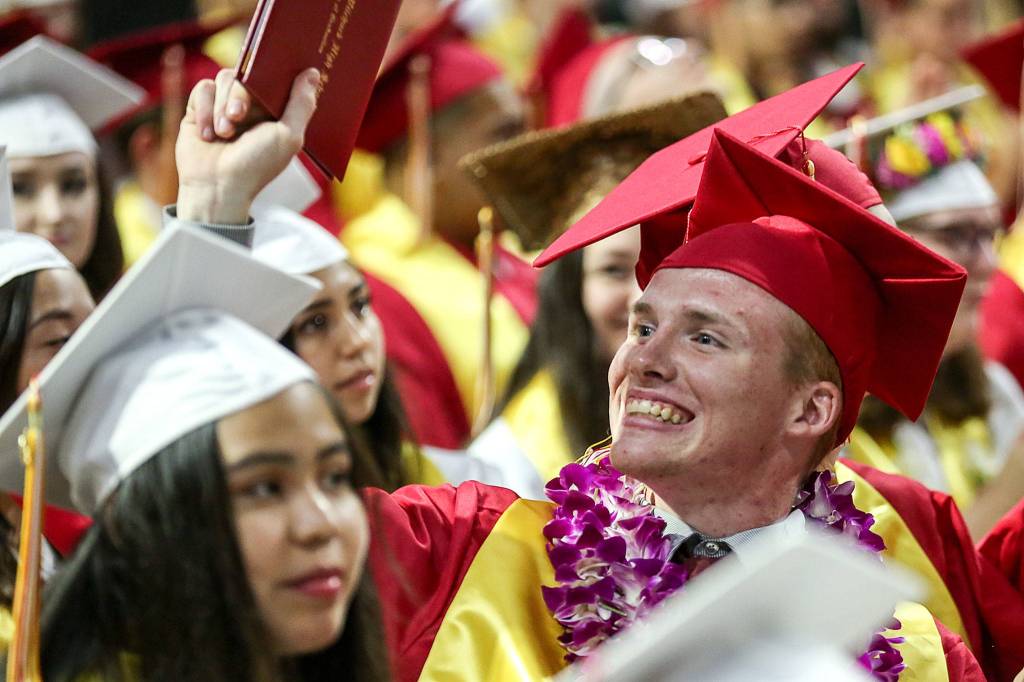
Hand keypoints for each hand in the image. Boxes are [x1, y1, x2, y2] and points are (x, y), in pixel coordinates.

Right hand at [175, 67, 320, 223]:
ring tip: (223, 134)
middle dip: (240, 96)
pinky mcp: (201, 108)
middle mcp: (252, 104)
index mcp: (275, 109)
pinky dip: (204, 111)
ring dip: (222, 107)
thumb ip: (301, 105)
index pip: (276, 75)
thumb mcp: (288, 137)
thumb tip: (313, 73)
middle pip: (247, 73)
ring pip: (225, 78)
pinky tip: (207, 135)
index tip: (272, 63)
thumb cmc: (257, 166)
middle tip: (237, 118)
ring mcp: (225, 105)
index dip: (275, 69)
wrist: (217, 186)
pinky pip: (203, 88)